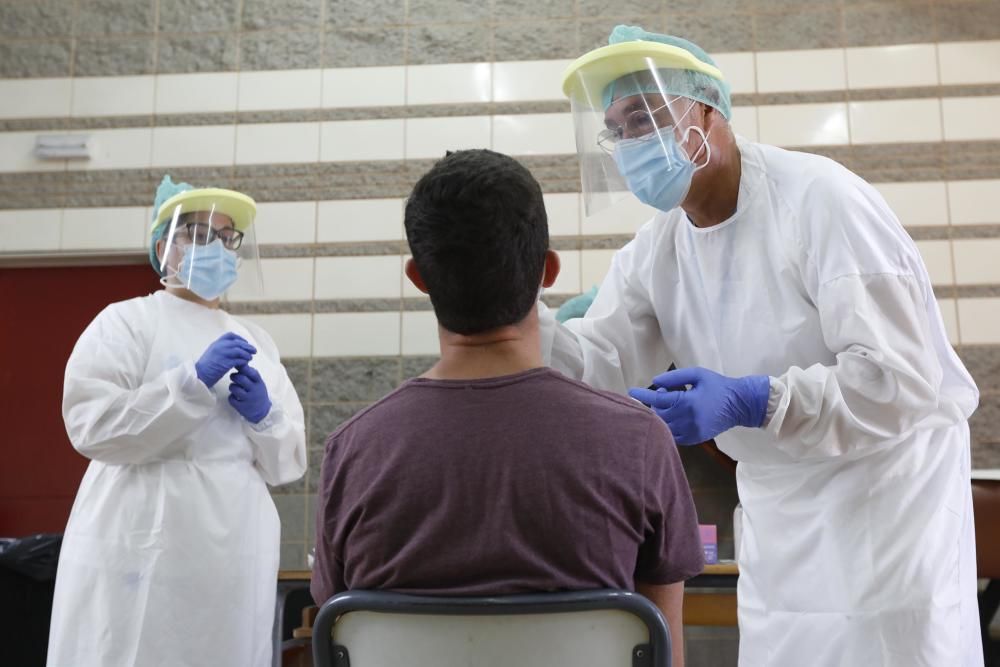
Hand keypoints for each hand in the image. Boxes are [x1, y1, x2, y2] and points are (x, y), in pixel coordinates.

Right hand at [195, 333, 255, 387]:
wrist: (198, 375)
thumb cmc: (206, 367)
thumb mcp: (212, 353)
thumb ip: (222, 349)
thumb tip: (234, 349)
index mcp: (216, 343)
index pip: (230, 335)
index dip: (240, 339)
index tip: (246, 343)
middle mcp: (219, 346)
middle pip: (238, 343)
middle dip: (248, 346)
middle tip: (254, 351)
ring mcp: (222, 354)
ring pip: (239, 351)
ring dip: (247, 354)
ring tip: (250, 358)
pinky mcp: (225, 363)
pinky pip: (238, 360)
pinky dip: (244, 361)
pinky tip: (246, 364)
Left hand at [228, 364, 271, 423]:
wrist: (262, 411)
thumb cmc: (257, 392)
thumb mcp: (258, 383)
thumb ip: (250, 374)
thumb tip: (240, 362)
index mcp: (259, 383)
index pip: (251, 372)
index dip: (243, 368)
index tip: (238, 366)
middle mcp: (254, 390)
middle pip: (241, 379)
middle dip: (234, 376)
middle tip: (234, 377)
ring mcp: (248, 399)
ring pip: (234, 388)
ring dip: (232, 386)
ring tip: (235, 388)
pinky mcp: (242, 407)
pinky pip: (231, 398)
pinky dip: (231, 397)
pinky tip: (235, 397)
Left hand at [628, 367, 769, 444]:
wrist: (740, 404)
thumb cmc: (718, 386)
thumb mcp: (697, 374)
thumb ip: (675, 377)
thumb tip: (655, 382)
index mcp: (688, 402)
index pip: (658, 400)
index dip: (643, 396)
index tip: (631, 391)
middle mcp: (687, 419)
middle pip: (658, 414)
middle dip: (656, 404)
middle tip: (666, 393)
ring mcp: (691, 432)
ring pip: (664, 427)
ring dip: (661, 416)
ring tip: (674, 404)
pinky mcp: (695, 440)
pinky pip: (673, 435)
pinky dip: (669, 426)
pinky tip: (677, 416)